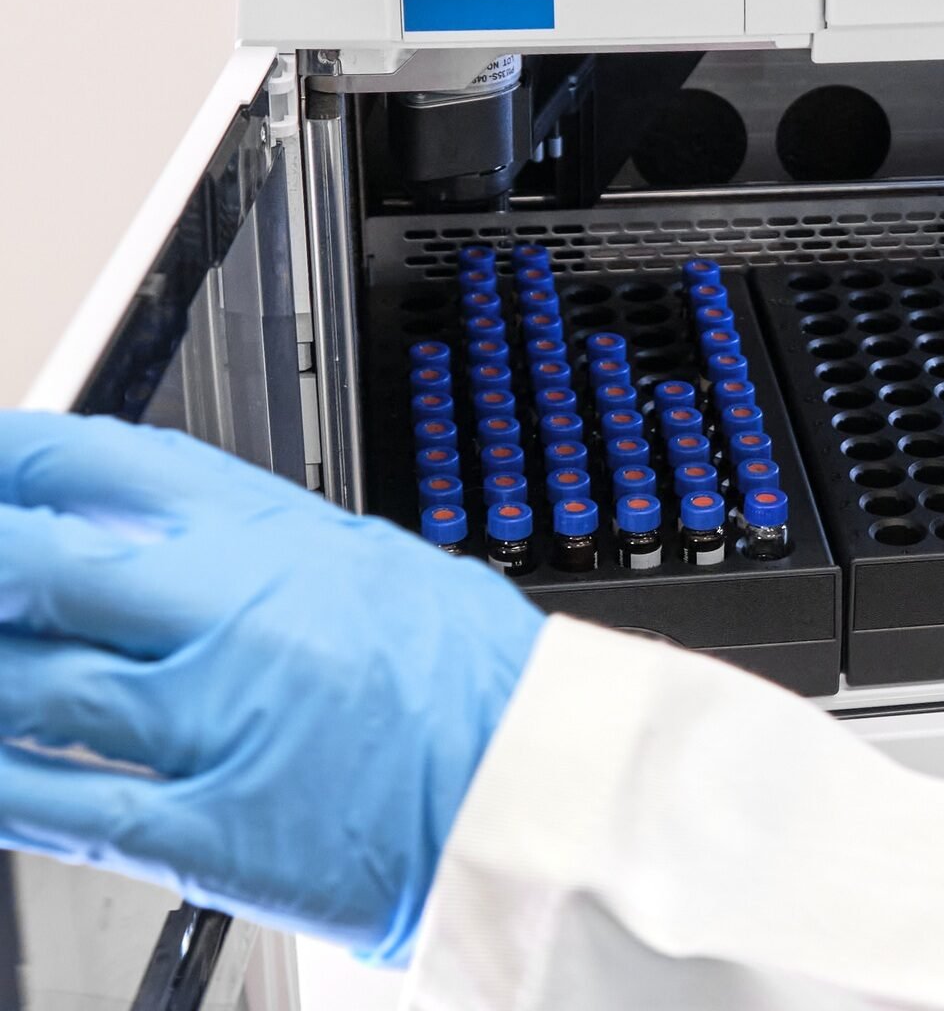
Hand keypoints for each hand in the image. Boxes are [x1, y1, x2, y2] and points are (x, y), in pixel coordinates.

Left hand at [0, 411, 542, 960]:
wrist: (541, 779)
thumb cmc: (474, 674)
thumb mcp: (370, 561)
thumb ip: (258, 544)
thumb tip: (162, 532)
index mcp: (278, 536)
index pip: (104, 467)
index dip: (12, 464)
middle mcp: (233, 616)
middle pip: (38, 568)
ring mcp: (216, 720)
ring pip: (29, 688)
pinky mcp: (215, 829)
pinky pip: (63, 807)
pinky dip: (1, 789)